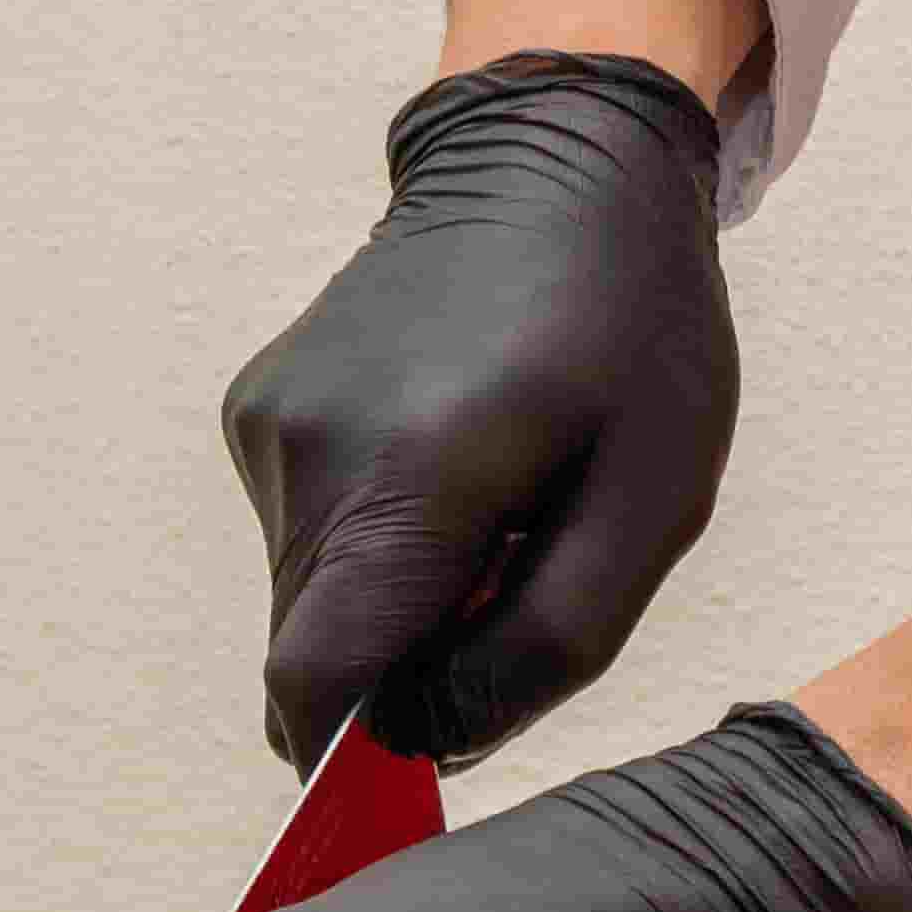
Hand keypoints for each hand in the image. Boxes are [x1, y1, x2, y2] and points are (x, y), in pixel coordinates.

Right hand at [224, 53, 738, 769]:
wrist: (553, 157)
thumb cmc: (630, 327)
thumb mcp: (655, 502)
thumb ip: (548, 646)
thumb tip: (435, 739)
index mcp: (409, 478)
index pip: (316, 684)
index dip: (359, 755)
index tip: (423, 755)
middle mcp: (308, 452)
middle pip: (317, 654)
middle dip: (404, 666)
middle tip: (512, 588)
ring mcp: (268, 426)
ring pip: (310, 600)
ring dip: (396, 601)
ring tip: (492, 511)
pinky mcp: (257, 412)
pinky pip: (306, 538)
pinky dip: (374, 543)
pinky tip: (447, 468)